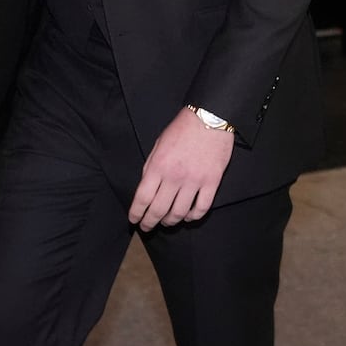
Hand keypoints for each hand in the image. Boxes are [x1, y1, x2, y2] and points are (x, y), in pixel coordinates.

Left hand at [128, 107, 234, 229]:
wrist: (208, 119)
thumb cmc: (181, 130)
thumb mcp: (158, 144)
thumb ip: (151, 166)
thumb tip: (146, 186)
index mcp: (158, 166)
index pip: (143, 197)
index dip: (136, 213)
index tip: (134, 220)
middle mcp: (175, 177)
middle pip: (159, 209)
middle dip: (150, 222)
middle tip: (147, 227)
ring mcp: (194, 181)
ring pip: (179, 212)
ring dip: (171, 221)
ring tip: (167, 222)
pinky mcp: (212, 182)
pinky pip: (201, 208)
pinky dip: (193, 217)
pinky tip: (188, 217)